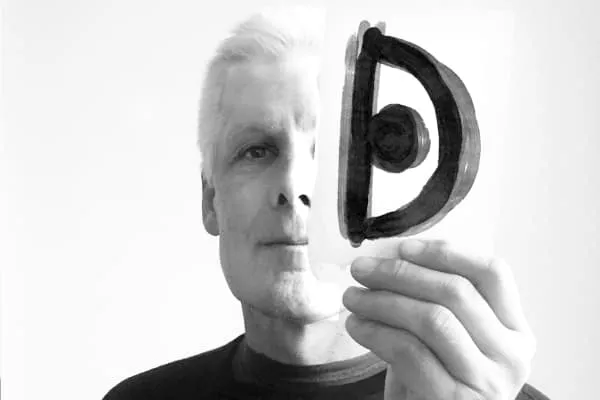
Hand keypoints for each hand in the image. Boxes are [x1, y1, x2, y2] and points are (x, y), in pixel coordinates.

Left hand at [342, 239, 535, 399]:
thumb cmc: (436, 380)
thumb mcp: (448, 338)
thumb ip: (435, 301)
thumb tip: (391, 258)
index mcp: (515, 330)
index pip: (492, 274)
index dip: (446, 254)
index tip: (403, 247)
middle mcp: (512, 355)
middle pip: (457, 293)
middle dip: (401, 274)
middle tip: (362, 269)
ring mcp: (488, 381)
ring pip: (433, 319)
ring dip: (383, 301)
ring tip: (353, 297)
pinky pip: (411, 352)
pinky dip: (376, 332)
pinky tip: (356, 326)